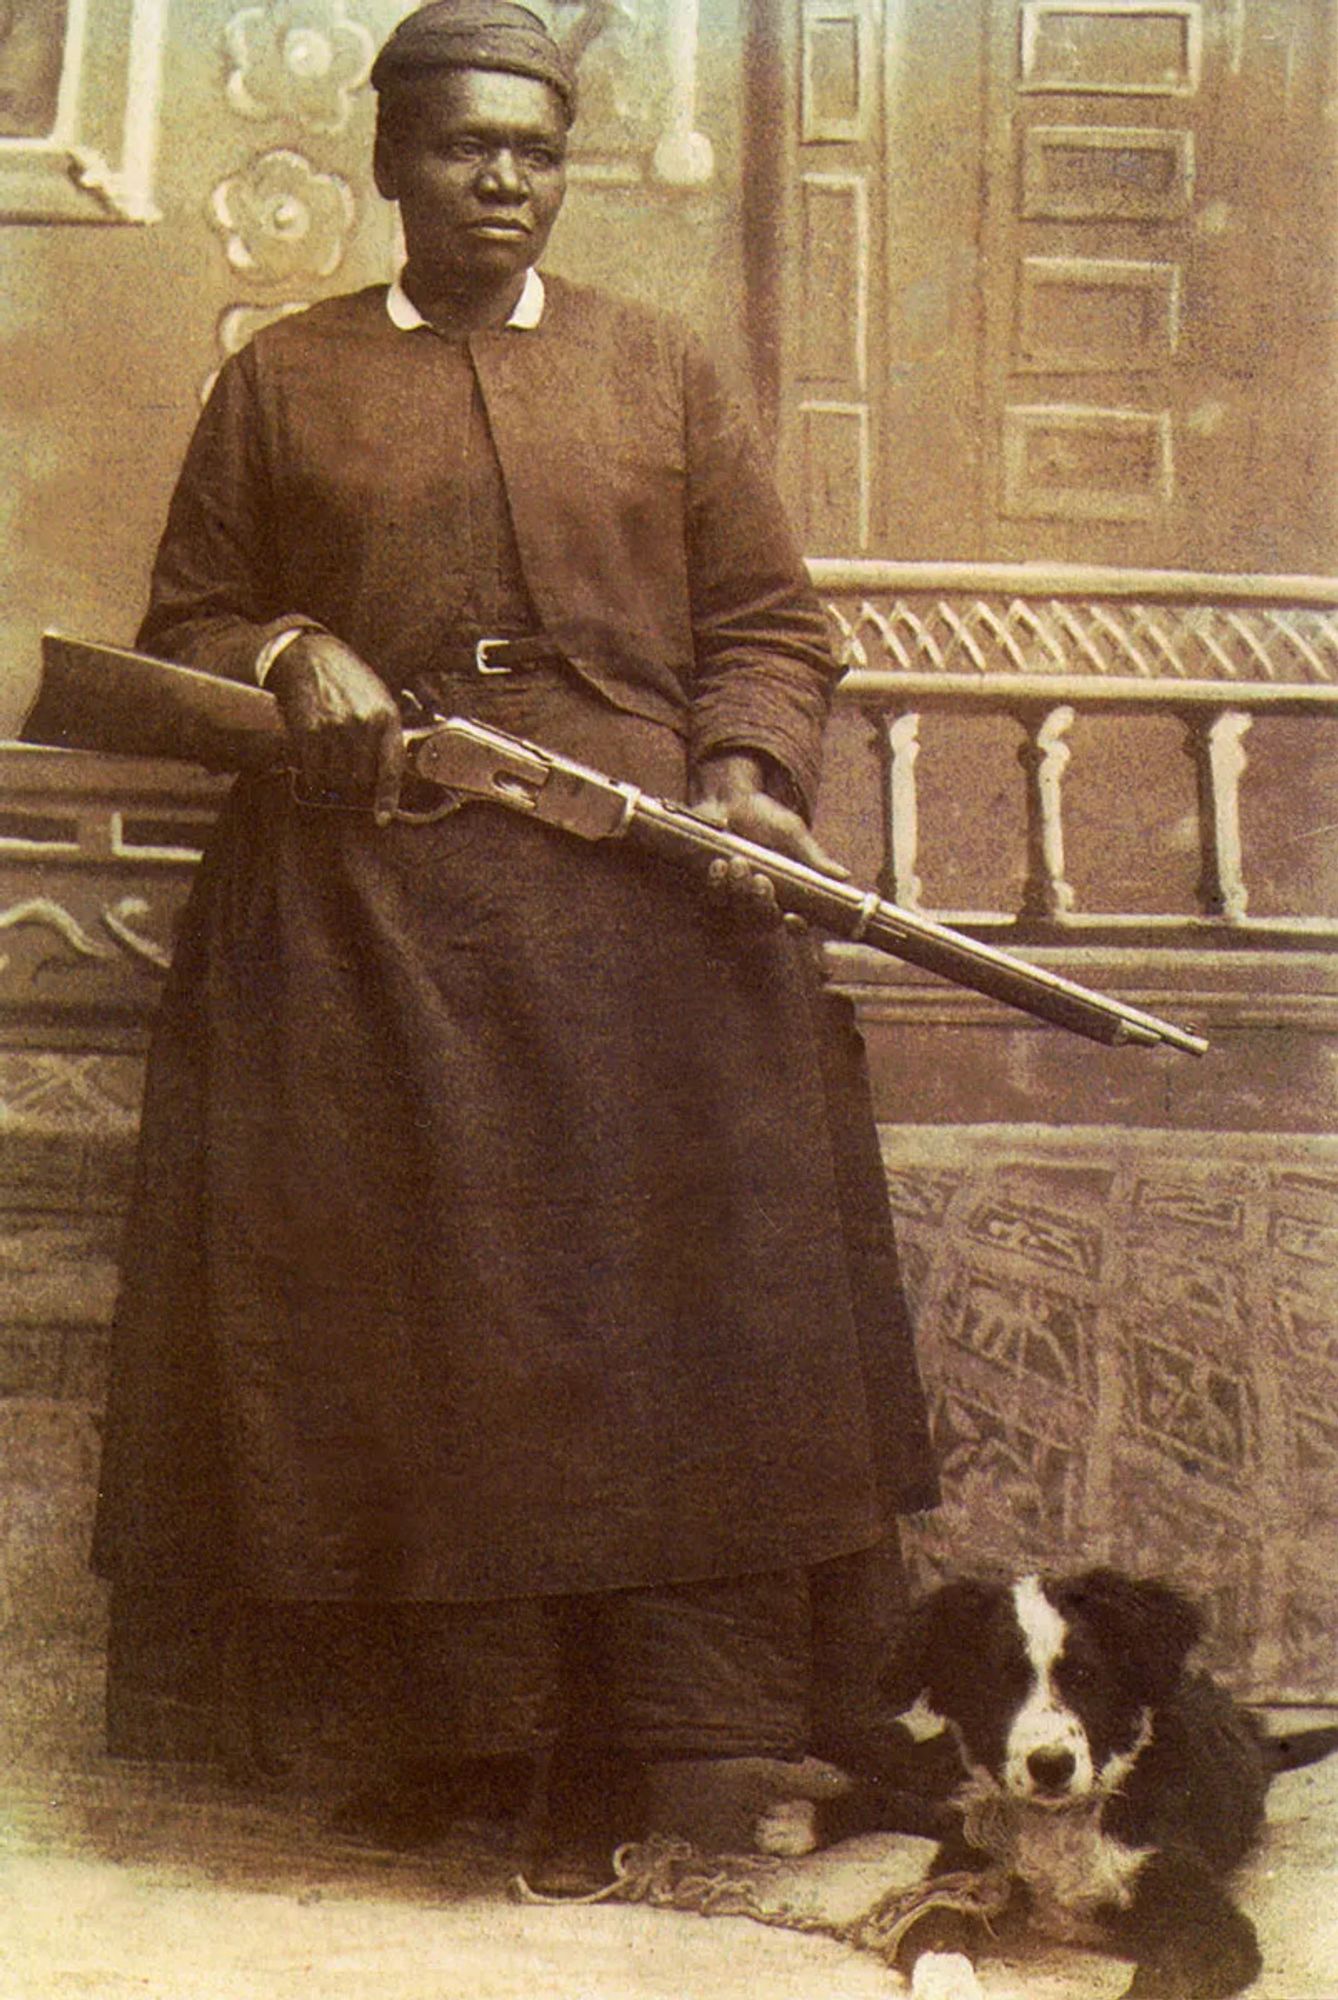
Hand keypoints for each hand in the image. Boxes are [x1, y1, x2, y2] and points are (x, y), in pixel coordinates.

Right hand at [267, 631, 403, 824]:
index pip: (391, 768)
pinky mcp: (309, 732)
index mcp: (386, 717)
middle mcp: (363, 725)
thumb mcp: (378, 699)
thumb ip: (385, 734)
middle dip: (354, 779)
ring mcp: (336, 730)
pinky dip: (312, 775)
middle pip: (361, 778)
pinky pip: (313, 772)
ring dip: (332, 775)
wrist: (309, 656)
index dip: (387, 798)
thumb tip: (386, 773)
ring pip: (337, 778)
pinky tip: (311, 763)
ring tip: (327, 753)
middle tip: (345, 765)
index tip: (383, 818)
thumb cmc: (347, 679)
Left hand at [690, 753, 848, 920]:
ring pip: (735, 912)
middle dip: (761, 901)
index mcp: (788, 893)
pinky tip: (718, 864)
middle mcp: (761, 900)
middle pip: (764, 921)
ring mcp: (734, 896)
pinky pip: (711, 899)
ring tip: (737, 862)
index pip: (798, 924)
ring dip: (737, 890)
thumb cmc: (764, 816)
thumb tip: (845, 876)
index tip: (792, 918)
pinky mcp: (710, 888)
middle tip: (760, 878)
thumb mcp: (791, 833)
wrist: (728, 798)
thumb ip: (813, 857)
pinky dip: (716, 884)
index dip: (797, 928)